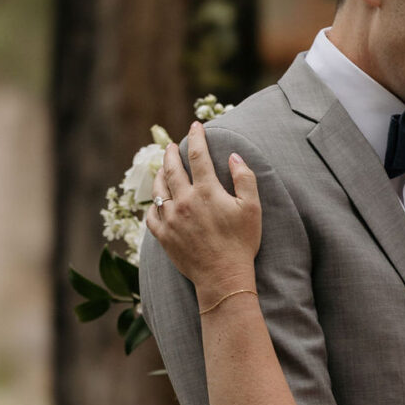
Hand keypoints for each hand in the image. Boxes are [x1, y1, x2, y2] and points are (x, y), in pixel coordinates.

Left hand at [147, 120, 262, 304]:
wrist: (223, 278)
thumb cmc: (241, 244)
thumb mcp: (252, 209)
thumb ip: (244, 178)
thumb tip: (233, 156)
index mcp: (206, 191)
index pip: (197, 154)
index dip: (196, 136)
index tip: (195, 126)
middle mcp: (184, 201)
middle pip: (171, 167)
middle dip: (170, 152)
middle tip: (170, 145)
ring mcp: (171, 218)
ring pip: (158, 188)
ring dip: (159, 174)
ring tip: (161, 168)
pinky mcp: (163, 236)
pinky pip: (152, 214)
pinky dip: (154, 204)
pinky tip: (158, 201)